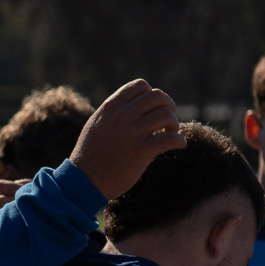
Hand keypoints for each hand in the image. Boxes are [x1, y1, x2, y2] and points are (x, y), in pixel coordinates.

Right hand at [69, 79, 184, 200]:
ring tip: (169, 135)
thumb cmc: (92, 154)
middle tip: (166, 122)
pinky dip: (179, 141)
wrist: (85, 180)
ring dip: (174, 125)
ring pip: (166, 115)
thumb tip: (137, 105)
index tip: (153, 110)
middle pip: (158, 96)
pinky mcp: (141, 151)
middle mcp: (122, 115)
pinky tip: (179, 145)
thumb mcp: (98, 123)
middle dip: (168, 107)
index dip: (153, 95)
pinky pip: (170, 139)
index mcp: (111, 107)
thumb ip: (116, 112)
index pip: (141, 85)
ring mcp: (132, 132)